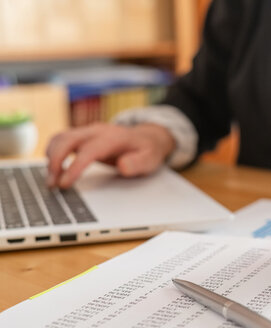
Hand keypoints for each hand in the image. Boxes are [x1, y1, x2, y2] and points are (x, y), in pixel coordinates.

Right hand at [47, 123, 174, 188]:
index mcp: (113, 137)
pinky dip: (53, 153)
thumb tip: (122, 166)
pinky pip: (61, 140)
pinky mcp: (82, 136)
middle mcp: (97, 131)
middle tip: (53, 185)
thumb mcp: (150, 159)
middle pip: (67, 140)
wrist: (147, 137)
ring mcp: (88, 132)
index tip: (65, 183)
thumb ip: (137, 163)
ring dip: (51, 158)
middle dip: (55, 162)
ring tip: (52, 181)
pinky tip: (54, 170)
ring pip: (60, 138)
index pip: (89, 150)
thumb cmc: (147, 150)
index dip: (74, 167)